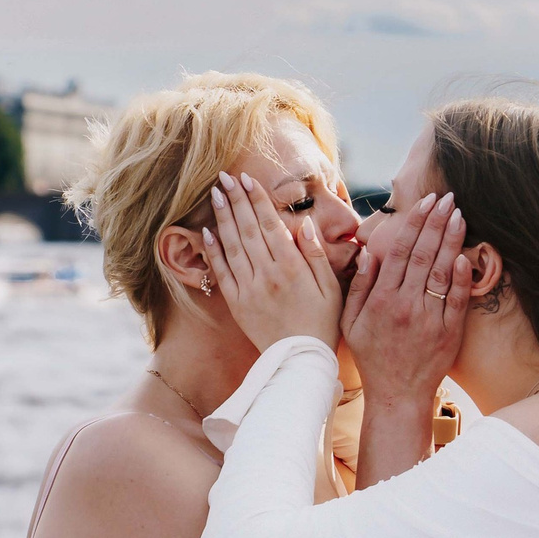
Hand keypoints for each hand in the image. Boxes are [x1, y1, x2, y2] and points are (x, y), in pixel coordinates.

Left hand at [202, 173, 342, 350]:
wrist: (300, 360)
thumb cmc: (322, 323)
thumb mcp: (331, 288)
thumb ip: (316, 255)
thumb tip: (304, 224)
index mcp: (291, 268)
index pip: (270, 225)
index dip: (257, 200)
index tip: (247, 179)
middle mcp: (267, 275)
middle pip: (248, 229)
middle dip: (236, 200)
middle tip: (224, 177)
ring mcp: (249, 289)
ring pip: (232, 246)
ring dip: (222, 218)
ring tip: (215, 194)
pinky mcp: (238, 304)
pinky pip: (222, 273)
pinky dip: (214, 252)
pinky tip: (208, 232)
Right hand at [342, 191, 468, 411]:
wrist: (397, 395)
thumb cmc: (373, 357)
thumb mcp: (352, 323)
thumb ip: (360, 287)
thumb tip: (369, 253)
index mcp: (381, 299)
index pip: (399, 251)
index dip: (414, 223)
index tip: (425, 202)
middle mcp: (405, 305)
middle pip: (423, 254)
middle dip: (436, 222)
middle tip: (447, 197)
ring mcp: (429, 319)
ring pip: (441, 271)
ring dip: (451, 240)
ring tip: (459, 214)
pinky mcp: (448, 333)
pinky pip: (456, 300)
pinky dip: (461, 277)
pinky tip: (464, 254)